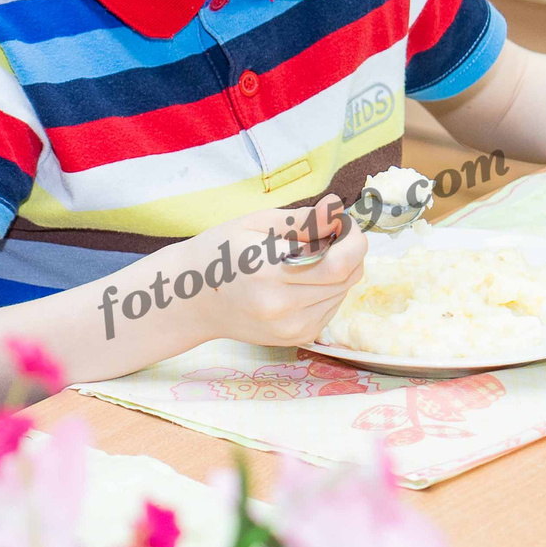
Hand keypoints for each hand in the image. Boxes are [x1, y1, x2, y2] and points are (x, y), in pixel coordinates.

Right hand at [184, 196, 366, 346]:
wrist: (192, 298)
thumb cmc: (221, 252)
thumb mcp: (255, 224)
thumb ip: (301, 220)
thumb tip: (337, 209)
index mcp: (268, 272)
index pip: (339, 263)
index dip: (353, 240)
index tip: (344, 224)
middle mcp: (281, 306)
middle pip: (347, 278)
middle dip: (349, 251)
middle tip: (329, 235)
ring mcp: (290, 327)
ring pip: (342, 294)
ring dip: (338, 272)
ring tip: (307, 259)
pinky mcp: (296, 337)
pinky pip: (331, 308)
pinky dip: (327, 291)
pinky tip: (302, 281)